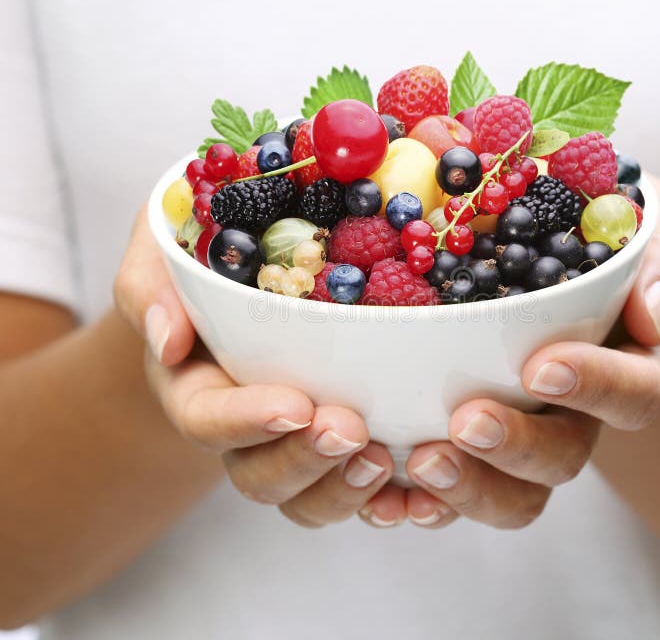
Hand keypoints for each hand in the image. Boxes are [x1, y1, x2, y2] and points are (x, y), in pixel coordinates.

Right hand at [114, 207, 394, 525]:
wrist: (252, 273)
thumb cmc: (204, 254)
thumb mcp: (163, 248)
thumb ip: (149, 284)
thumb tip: (168, 338)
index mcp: (197, 387)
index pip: (207, 421)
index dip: (247, 421)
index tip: (295, 405)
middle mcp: (243, 428)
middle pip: (260, 476)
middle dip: (304, 461)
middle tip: (351, 430)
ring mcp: (292, 443)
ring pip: (308, 499)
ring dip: (344, 490)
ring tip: (383, 460)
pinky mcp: (341, 446)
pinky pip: (358, 493)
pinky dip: (387, 503)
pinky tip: (419, 497)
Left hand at [363, 176, 659, 528]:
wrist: (549, 252)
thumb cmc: (597, 235)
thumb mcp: (644, 226)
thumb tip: (651, 315)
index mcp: (628, 364)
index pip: (636, 395)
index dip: (596, 388)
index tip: (541, 366)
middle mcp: (580, 413)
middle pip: (565, 456)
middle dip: (517, 446)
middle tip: (466, 423)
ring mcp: (526, 434)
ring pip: (515, 494)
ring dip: (470, 488)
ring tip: (421, 463)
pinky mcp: (475, 447)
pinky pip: (457, 494)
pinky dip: (426, 505)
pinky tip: (391, 499)